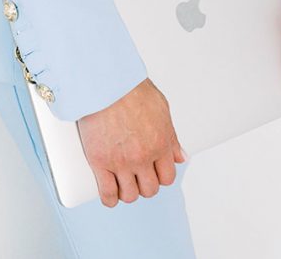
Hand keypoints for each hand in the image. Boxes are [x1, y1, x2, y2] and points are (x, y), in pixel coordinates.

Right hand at [76, 77, 187, 207]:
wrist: (105, 80)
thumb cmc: (131, 88)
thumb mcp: (161, 108)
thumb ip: (172, 136)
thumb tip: (181, 157)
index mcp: (160, 143)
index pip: (167, 177)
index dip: (160, 177)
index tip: (153, 173)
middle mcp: (143, 156)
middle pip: (149, 189)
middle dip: (144, 185)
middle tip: (136, 176)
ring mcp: (121, 161)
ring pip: (130, 195)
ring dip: (127, 193)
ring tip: (121, 183)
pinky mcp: (100, 161)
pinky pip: (107, 193)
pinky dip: (110, 199)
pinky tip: (109, 195)